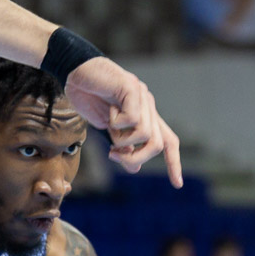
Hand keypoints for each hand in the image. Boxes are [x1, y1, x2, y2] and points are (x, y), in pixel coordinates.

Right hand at [66, 56, 183, 187]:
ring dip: (122, 139)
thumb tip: (135, 167)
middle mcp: (149, 107)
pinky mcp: (132, 88)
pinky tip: (108, 109)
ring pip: (145, 134)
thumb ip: (122, 146)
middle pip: (157, 144)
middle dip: (137, 157)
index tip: (178, 184)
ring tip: (108, 127)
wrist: (76, 71)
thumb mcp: (107, 129)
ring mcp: (143, 97)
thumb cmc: (89, 97)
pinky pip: (132, 119)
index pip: (168, 141)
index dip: (174, 163)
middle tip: (113, 154)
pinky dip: (116, 122)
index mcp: (146, 116)